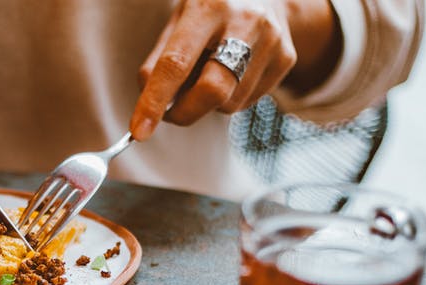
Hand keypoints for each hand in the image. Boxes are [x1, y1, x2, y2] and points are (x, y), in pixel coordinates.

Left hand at [131, 0, 334, 139]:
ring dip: (208, 103)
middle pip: (212, 90)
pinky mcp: (286, 58)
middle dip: (184, 113)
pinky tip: (232, 73)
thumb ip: (160, 57)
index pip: (176, 63)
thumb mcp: (180, 18)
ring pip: (230, 103)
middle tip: (169, 114)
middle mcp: (245, 21)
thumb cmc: (212, 8)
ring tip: (209, 72)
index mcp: (209, 7)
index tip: (139, 131)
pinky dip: (230, 98)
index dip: (155, 100)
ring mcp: (271, 40)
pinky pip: (248, 101)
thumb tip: (147, 101)